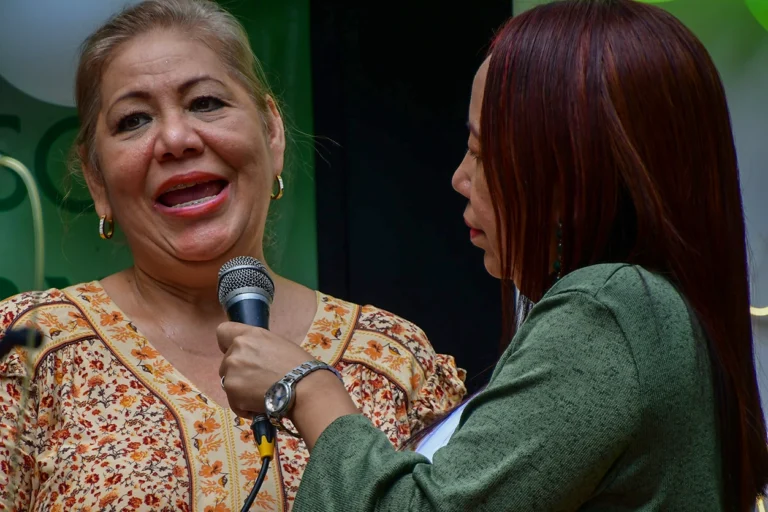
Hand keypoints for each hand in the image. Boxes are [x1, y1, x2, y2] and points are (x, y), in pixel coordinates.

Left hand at [216, 321, 360, 449]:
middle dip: (239, 370)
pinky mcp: (232, 394)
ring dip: (241, 389)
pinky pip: (234, 401)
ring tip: (263, 393)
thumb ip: (258, 347)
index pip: (223, 331)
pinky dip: (245, 405)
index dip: (228, 343)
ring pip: (229, 382)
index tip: (239, 352)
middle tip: (259, 379)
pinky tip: (262, 403)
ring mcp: (230, 373)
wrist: (304, 387)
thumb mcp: (277, 344)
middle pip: (227, 361)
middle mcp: (235, 351)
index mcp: (248, 335)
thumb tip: (253, 357)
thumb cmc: (298, 364)